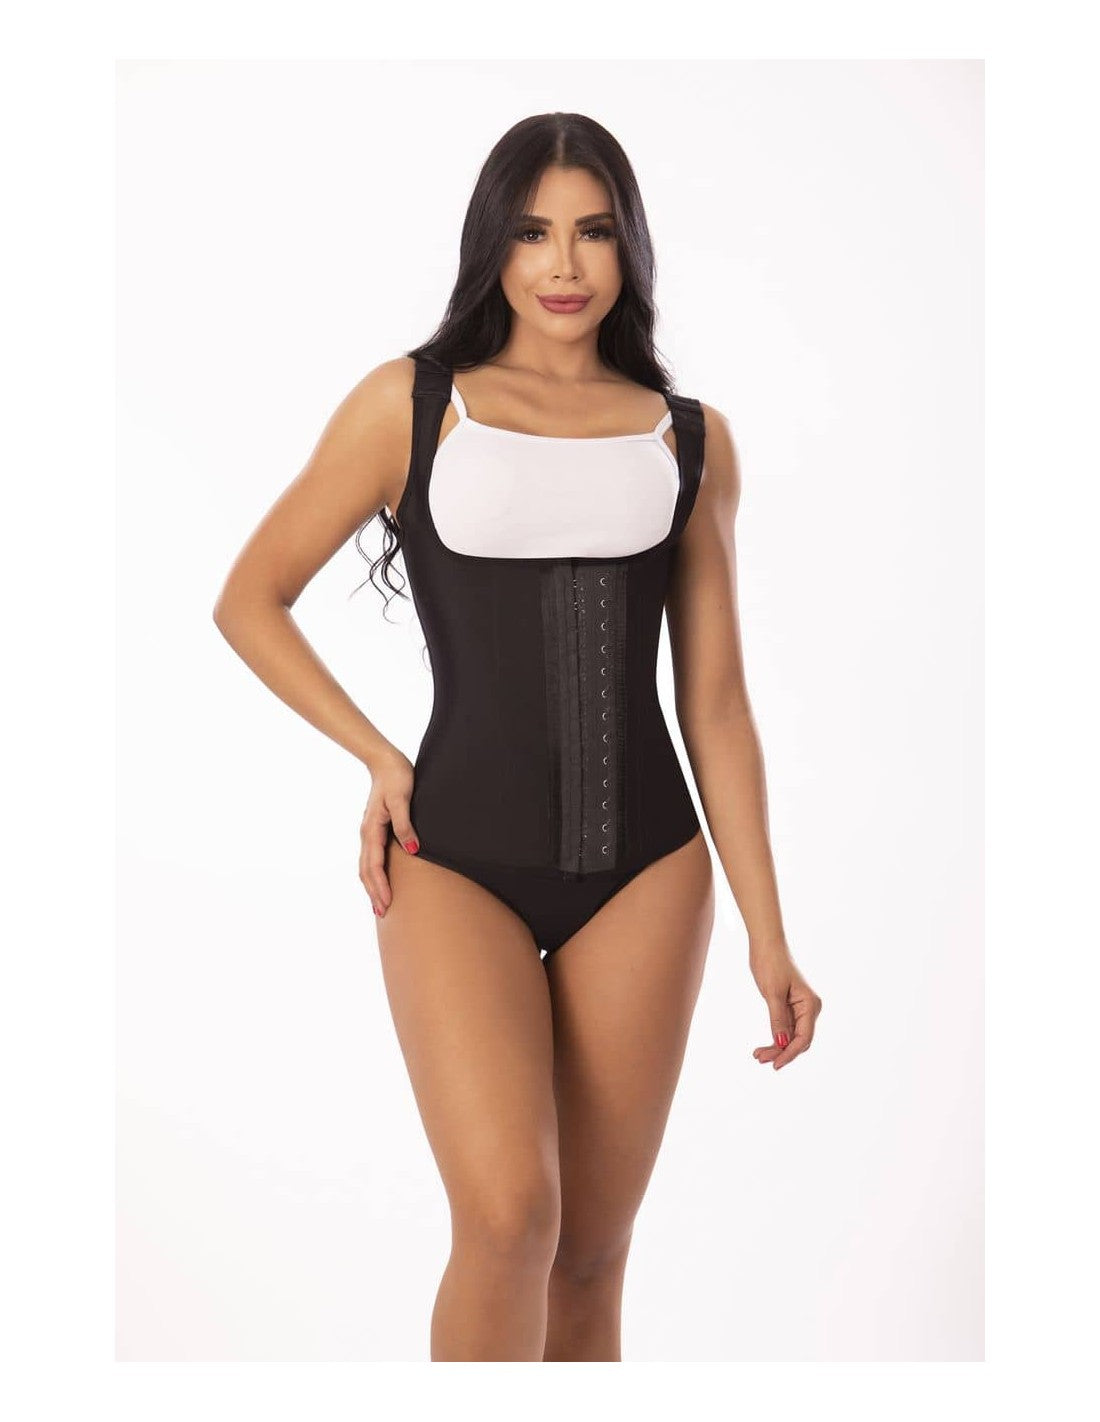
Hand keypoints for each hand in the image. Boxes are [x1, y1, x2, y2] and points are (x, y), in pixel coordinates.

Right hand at [359, 747, 419, 917]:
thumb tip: (412, 850)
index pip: (374, 865)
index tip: (387, 903)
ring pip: (367, 866)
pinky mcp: (375, 829)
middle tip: (382, 913)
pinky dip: (374, 874)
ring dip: (372, 886)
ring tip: (380, 904)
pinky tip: (381, 880)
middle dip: (374, 892)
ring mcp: (369, 832)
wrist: (385, 761)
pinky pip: (371, 857)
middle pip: (367, 870)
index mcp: (372, 829)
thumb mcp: (403, 799)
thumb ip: (405, 825)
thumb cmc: (396, 777)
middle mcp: (367, 834)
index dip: (381, 886)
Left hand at [749, 944, 821, 1070]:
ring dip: (776, 1047)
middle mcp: (809, 1009)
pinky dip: (774, 1038)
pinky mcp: (789, 1007)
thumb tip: (781, 1044)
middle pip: (798, 1040)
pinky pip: (785, 1028)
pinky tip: (763, 1047)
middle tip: (760, 1058)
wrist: (765, 944)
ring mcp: (800, 1009)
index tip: (775, 1064)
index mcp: (810, 1005)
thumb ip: (778, 1019)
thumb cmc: (770, 963)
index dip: (790, 1053)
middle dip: (781, 1052)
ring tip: (758, 1055)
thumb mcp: (773, 993)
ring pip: (790, 1036)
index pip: (804, 1038)